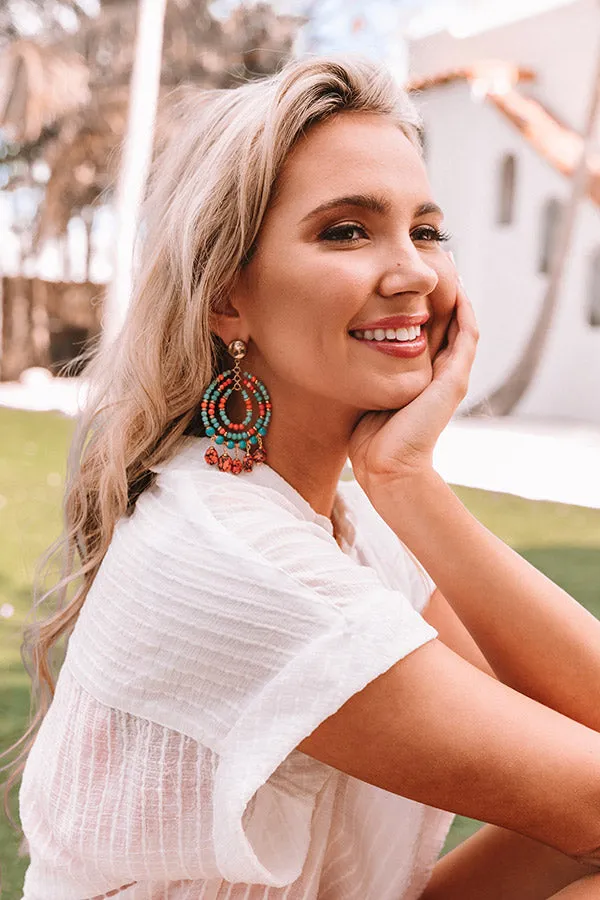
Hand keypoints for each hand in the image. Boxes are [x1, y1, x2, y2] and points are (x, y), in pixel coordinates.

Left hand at [348, 275, 478, 493]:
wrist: (387, 468)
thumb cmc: (369, 438)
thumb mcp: (363, 391)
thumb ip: (360, 371)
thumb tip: (331, 348)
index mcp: (420, 374)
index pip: (425, 328)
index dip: (418, 300)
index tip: (404, 274)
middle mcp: (439, 373)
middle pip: (444, 320)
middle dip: (437, 289)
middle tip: (430, 257)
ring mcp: (451, 376)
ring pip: (461, 323)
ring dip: (456, 293)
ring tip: (447, 263)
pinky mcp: (455, 380)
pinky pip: (467, 336)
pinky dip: (465, 311)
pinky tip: (457, 288)